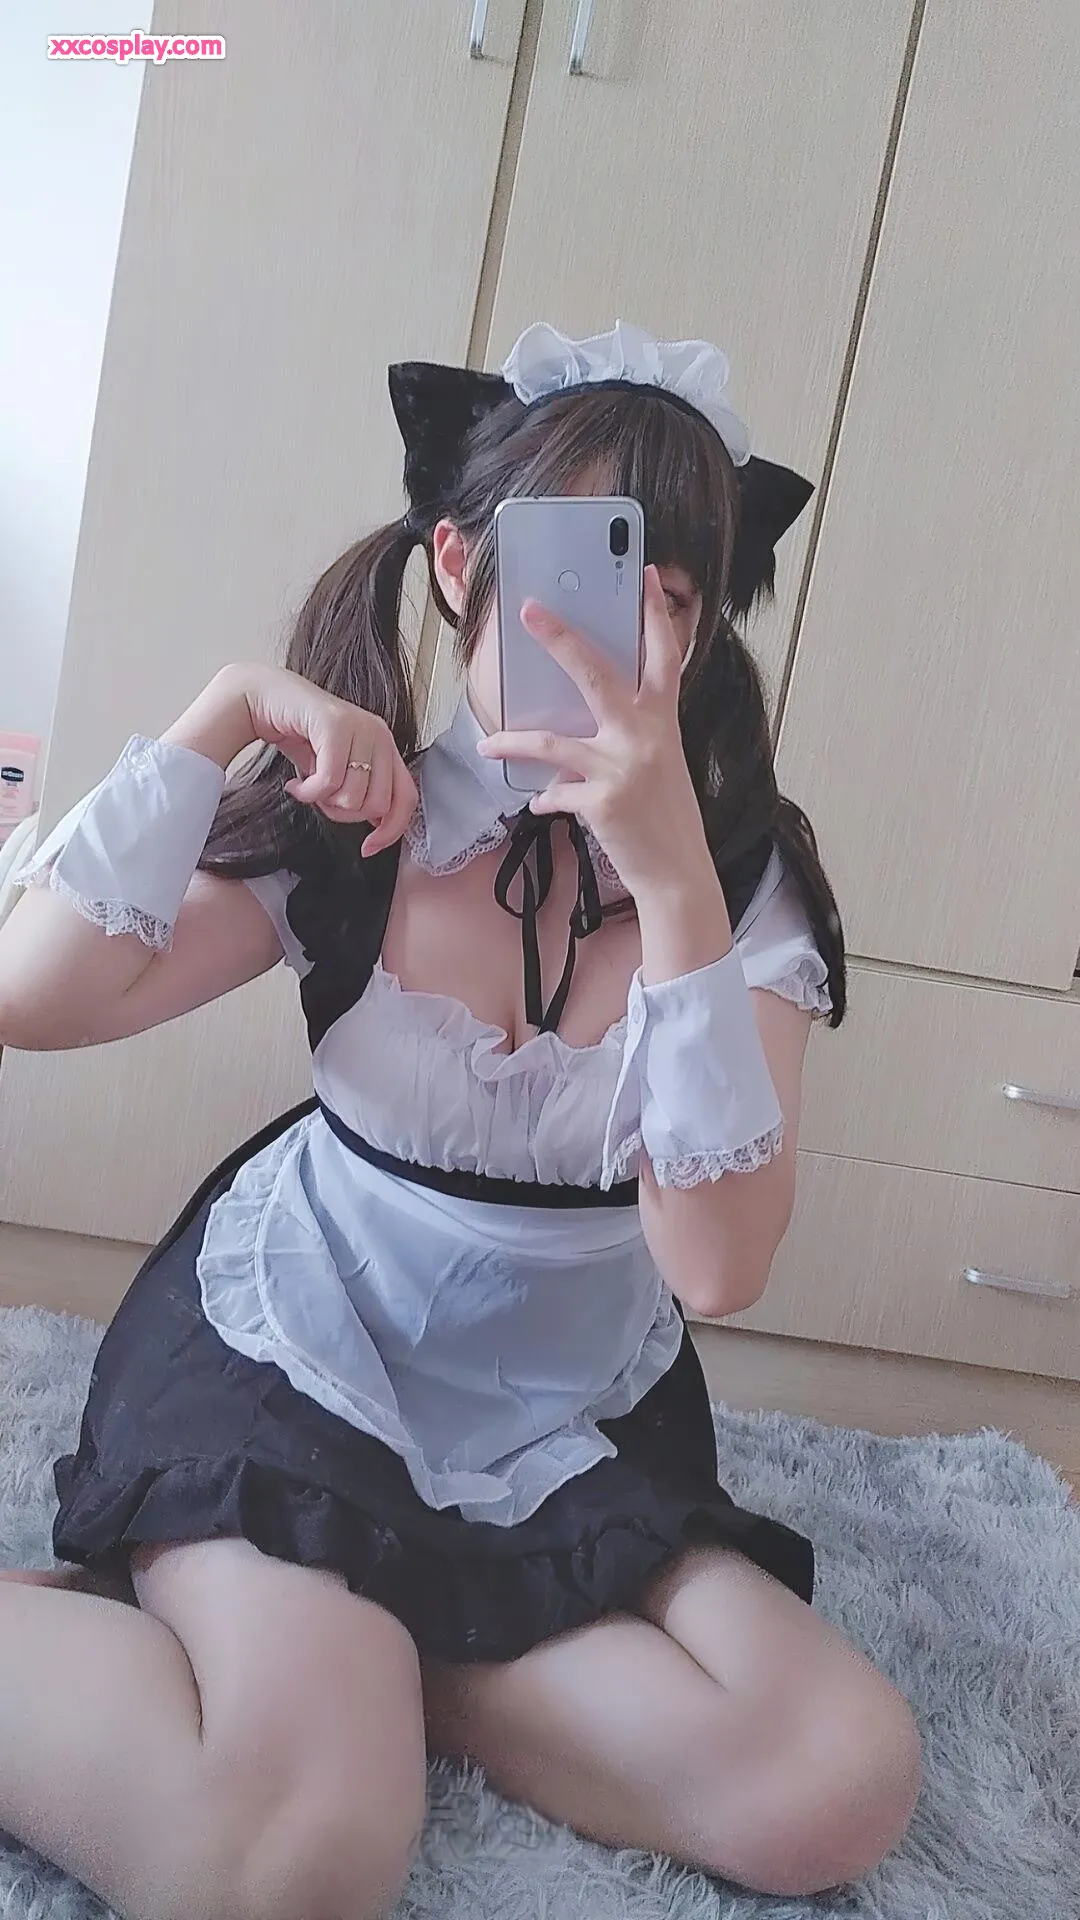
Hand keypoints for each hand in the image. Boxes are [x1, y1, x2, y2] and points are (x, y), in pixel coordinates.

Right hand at [243, 664, 417, 853]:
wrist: (263, 700)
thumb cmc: (299, 737)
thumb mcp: (337, 771)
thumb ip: (361, 792)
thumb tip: (378, 825)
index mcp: (386, 747)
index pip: (407, 798)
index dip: (390, 830)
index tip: (367, 848)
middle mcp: (380, 735)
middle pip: (376, 805)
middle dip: (344, 814)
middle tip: (320, 799)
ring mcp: (361, 727)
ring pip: (353, 796)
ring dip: (322, 801)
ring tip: (307, 785)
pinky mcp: (337, 725)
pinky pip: (329, 781)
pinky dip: (307, 792)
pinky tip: (295, 784)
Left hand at [477, 567, 712, 898]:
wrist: (678, 871)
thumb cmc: (666, 815)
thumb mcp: (660, 762)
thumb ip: (632, 733)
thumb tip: (585, 716)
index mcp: (663, 721)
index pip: (663, 656)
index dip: (656, 615)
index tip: (648, 576)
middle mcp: (644, 736)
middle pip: (596, 673)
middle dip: (560, 639)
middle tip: (529, 611)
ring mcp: (621, 767)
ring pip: (552, 743)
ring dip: (514, 743)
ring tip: (489, 743)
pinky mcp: (601, 801)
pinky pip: (555, 792)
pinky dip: (546, 799)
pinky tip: (542, 805)